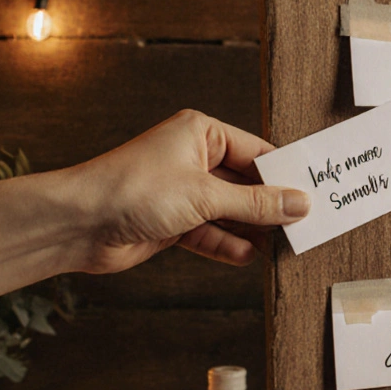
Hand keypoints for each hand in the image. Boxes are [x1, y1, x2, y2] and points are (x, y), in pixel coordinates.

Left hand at [63, 110, 308, 272]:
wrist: (76, 224)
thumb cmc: (132, 190)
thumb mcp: (205, 195)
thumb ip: (256, 203)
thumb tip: (299, 204)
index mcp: (201, 133)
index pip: (257, 152)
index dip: (285, 175)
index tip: (314, 194)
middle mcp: (192, 159)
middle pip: (245, 185)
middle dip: (271, 207)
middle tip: (305, 225)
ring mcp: (182, 192)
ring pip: (230, 212)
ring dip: (252, 229)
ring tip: (284, 245)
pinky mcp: (172, 222)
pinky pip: (210, 233)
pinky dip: (228, 244)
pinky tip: (249, 255)